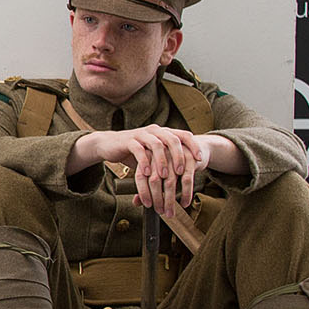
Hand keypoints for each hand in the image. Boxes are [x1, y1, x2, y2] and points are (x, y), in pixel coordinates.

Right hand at [83, 126, 214, 211]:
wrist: (109, 145)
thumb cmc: (134, 153)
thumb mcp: (154, 156)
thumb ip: (168, 161)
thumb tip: (186, 177)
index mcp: (164, 133)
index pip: (184, 135)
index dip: (194, 146)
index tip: (200, 159)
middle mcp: (155, 131)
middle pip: (172, 139)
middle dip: (179, 156)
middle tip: (181, 172)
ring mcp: (141, 134)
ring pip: (157, 145)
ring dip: (162, 161)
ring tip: (163, 176)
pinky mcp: (128, 141)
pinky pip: (138, 150)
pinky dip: (143, 162)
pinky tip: (145, 173)